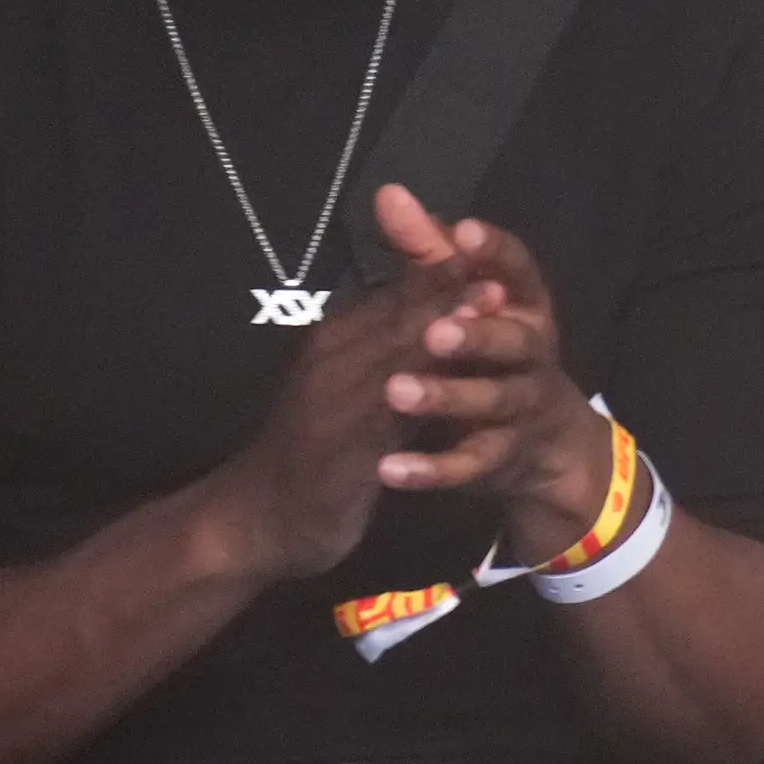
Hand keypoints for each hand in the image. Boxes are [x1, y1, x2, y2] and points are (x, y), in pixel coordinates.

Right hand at [201, 248, 480, 583]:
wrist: (261, 518)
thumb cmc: (314, 450)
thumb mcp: (354, 391)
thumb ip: (388, 348)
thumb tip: (431, 308)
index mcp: (336, 338)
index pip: (392, 293)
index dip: (439, 269)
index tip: (487, 244)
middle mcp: (331, 359)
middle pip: (397, 315)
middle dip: (449, 289)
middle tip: (501, 266)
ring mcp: (331, 401)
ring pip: (394, 356)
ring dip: (441, 327)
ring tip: (489, 307)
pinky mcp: (338, 449)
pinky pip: (383, 418)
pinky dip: (422, 395)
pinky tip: (457, 387)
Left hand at [361, 185, 615, 561]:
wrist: (542, 446)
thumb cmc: (492, 355)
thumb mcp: (468, 302)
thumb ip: (430, 254)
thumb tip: (389, 192)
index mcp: (525, 306)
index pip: (520, 270)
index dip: (495, 253)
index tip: (463, 233)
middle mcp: (533, 353)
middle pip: (515, 341)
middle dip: (476, 335)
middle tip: (434, 332)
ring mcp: (521, 407)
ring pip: (492, 401)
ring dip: (447, 395)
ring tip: (397, 392)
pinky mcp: (501, 457)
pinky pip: (470, 464)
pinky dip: (432, 468)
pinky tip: (390, 468)